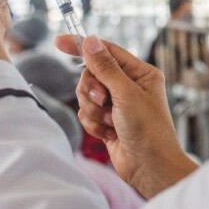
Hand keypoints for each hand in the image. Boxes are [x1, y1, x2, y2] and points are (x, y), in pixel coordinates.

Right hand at [56, 34, 197, 198]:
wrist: (149, 168)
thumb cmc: (148, 130)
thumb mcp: (126, 94)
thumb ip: (105, 67)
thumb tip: (90, 41)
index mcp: (141, 73)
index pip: (107, 52)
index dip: (83, 46)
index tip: (59, 42)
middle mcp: (129, 86)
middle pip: (92, 74)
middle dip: (92, 90)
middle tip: (103, 101)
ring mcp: (118, 104)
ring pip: (86, 96)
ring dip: (93, 111)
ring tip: (110, 122)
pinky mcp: (108, 121)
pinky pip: (86, 114)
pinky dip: (93, 124)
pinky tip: (109, 134)